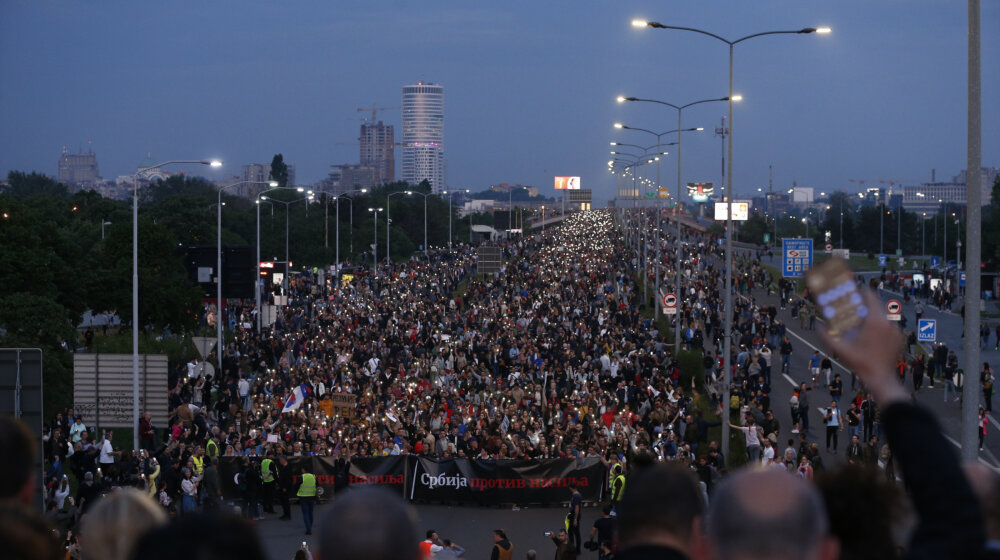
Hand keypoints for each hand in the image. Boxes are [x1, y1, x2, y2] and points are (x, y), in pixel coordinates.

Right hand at [819, 290, 906, 405]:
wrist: (881, 379)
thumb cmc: (861, 364)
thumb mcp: (840, 350)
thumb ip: (826, 337)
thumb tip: (818, 326)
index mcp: (875, 322)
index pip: (870, 296)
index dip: (861, 292)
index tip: (853, 294)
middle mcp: (888, 323)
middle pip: (876, 306)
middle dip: (864, 307)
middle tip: (854, 311)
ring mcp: (896, 330)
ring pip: (883, 316)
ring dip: (872, 317)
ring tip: (862, 326)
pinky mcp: (899, 338)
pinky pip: (889, 326)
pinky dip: (880, 327)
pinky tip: (871, 337)